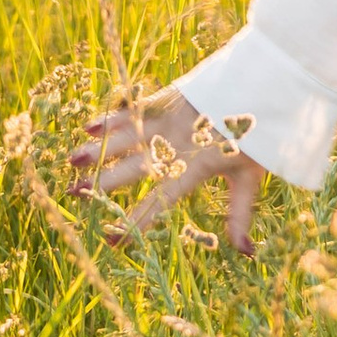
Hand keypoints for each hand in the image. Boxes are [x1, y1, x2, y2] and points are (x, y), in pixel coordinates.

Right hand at [69, 87, 266, 249]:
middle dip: (104, 181)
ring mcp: (170, 119)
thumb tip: (246, 254)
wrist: (264, 82)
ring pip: (129, 136)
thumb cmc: (258, 134)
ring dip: (100, 148)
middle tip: (76, 194)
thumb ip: (240, 214)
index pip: (161, 201)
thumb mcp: (251, 176)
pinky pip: (136, 110)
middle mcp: (178, 143)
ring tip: (72, 161)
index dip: (136, 221)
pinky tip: (90, 126)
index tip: (111, 240)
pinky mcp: (168, 98)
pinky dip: (113, 118)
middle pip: (135, 166)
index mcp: (197, 167)